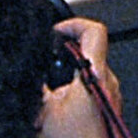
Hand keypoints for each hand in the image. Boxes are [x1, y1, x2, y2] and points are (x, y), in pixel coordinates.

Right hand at [39, 18, 123, 137]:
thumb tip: (25, 68)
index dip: (72, 25)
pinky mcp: (109, 109)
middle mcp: (109, 82)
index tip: (56, 32)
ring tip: (51, 91)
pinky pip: (93, 89)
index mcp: (96, 74)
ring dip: (70, 75)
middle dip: (64, 56)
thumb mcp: (43, 112)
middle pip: (89, 51)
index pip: (94, 31)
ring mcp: (112, 96)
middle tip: (46, 64)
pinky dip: (76, 90)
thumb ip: (38, 84)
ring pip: (90, 72)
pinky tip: (61, 108)